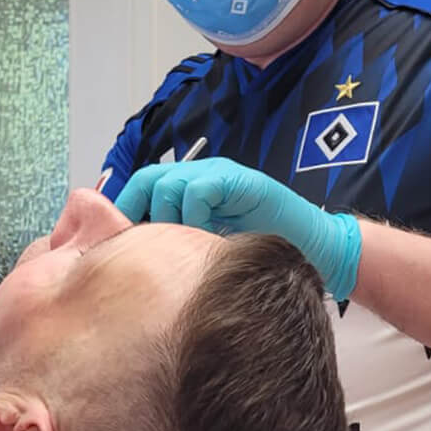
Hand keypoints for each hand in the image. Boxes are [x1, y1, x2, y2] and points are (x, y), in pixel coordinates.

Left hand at [115, 157, 361, 300]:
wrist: (313, 246)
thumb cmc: (260, 250)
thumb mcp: (208, 244)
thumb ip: (179, 239)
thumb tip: (134, 257)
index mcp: (192, 186)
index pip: (143, 186)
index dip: (126, 208)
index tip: (116, 239)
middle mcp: (202, 174)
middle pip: (149, 179)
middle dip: (140, 212)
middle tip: (147, 246)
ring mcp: (221, 174)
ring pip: (169, 185)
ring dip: (170, 219)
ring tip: (185, 246)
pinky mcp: (239, 180)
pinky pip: (198, 190)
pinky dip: (195, 214)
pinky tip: (207, 236)